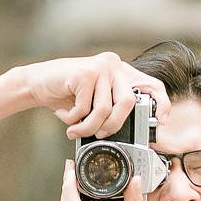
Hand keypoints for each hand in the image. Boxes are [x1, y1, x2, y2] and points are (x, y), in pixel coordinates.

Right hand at [18, 52, 171, 139]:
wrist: (36, 83)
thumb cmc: (67, 95)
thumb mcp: (95, 101)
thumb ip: (113, 107)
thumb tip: (134, 130)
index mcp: (122, 71)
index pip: (152, 85)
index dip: (162, 103)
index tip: (163, 121)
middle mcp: (114, 65)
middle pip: (127, 104)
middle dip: (112, 126)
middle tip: (97, 135)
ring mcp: (100, 66)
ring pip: (104, 109)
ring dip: (87, 126)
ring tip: (74, 129)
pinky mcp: (85, 72)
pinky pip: (85, 107)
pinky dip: (73, 118)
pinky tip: (64, 114)